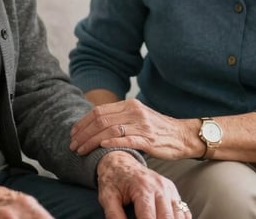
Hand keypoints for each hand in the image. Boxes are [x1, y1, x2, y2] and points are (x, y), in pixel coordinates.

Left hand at [70, 99, 199, 159]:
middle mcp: (134, 112)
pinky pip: (127, 139)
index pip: (99, 111)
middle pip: (101, 120)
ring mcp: (142, 125)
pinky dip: (112, 142)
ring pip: (109, 130)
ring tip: (81, 150)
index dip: (83, 123)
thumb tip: (96, 124)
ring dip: (91, 141)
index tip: (73, 133)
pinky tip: (101, 147)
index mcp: (129, 105)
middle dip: (83, 133)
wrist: (182, 135)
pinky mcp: (149, 139)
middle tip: (73, 145)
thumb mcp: (137, 117)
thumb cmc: (157, 129)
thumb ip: (120, 117)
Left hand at [97, 151, 191, 218]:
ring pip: (178, 216)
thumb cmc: (113, 180)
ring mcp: (168, 188)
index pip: (149, 218)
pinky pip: (183, 210)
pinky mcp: (172, 190)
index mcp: (143, 188)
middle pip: (167, 218)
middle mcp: (160, 187)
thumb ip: (114, 216)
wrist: (120, 161)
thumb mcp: (107, 197)